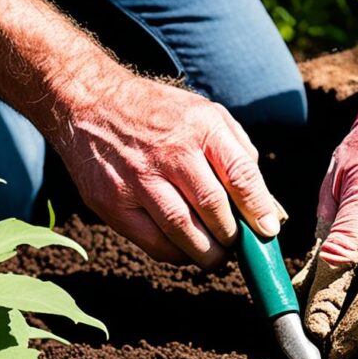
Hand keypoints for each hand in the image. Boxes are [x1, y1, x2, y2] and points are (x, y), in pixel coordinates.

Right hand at [55, 75, 282, 267]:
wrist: (87, 102)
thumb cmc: (159, 115)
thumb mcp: (206, 115)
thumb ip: (239, 156)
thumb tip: (269, 208)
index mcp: (200, 126)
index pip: (240, 174)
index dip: (258, 209)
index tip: (267, 230)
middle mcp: (169, 151)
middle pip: (212, 207)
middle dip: (232, 236)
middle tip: (238, 245)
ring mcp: (137, 177)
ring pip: (182, 230)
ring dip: (207, 253)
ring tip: (216, 256)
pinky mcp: (111, 201)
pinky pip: (152, 242)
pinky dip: (176, 254)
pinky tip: (185, 250)